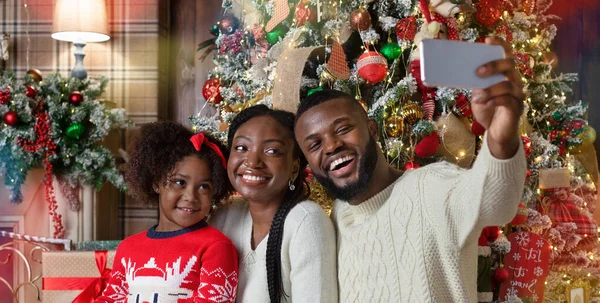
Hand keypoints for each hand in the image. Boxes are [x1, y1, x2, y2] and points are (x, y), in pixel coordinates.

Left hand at [471, 36, 524, 158]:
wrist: (495, 131)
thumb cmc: (487, 108)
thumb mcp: (477, 93)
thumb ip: (474, 83)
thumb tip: (457, 70)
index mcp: (505, 73)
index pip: (506, 54)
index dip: (500, 44)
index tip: (487, 40)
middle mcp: (515, 80)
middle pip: (510, 65)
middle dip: (493, 66)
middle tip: (478, 72)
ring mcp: (518, 94)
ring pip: (509, 85)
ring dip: (490, 89)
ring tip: (477, 97)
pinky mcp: (517, 108)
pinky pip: (508, 101)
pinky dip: (494, 101)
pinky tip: (484, 104)